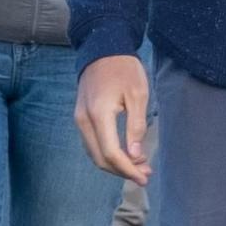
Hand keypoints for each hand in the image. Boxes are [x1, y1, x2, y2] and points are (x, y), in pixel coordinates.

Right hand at [75, 54, 151, 184]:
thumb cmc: (124, 69)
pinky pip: (92, 143)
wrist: (102, 49)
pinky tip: (126, 153)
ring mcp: (79, 119)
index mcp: (99, 114)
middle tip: (145, 173)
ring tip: (140, 165)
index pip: (111, 153)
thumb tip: (135, 155)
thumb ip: (136, 127)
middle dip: (123, 170)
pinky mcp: (81, 117)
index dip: (128, 169)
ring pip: (94, 153)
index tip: (145, 176)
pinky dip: (108, 153)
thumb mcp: (138, 95)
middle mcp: (84, 120)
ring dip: (115, 164)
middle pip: (100, 158)